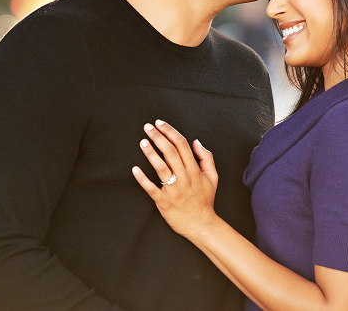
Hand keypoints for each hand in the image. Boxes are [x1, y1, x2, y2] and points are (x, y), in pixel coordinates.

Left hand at [132, 120, 219, 238]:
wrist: (202, 225)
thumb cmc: (205, 201)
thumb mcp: (212, 177)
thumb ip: (206, 158)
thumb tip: (196, 142)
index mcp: (194, 170)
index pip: (181, 145)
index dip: (170, 131)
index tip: (160, 123)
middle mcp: (184, 178)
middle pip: (170, 152)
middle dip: (158, 137)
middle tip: (148, 127)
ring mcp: (173, 190)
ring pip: (161, 167)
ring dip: (150, 153)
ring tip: (142, 142)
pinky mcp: (164, 202)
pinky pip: (151, 189)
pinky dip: (142, 179)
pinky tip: (135, 169)